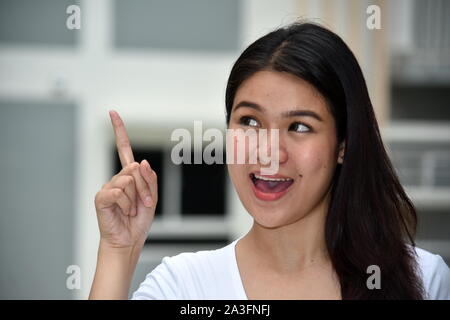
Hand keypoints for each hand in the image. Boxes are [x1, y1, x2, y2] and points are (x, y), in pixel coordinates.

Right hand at [94, 110, 157, 248]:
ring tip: (132, 210)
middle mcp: (117, 178)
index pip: (124, 149)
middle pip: (136, 169)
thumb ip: (149, 179)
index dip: (119, 130)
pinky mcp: (101, 196)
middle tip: (143, 204)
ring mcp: (108, 186)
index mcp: (129, 176)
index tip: (112, 113)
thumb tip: (140, 161)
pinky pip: (120, 192)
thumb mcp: (151, 197)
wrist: (128, 240)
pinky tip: (123, 212)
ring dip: (136, 198)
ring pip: (130, 180)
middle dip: (145, 188)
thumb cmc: (138, 220)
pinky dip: (126, 205)